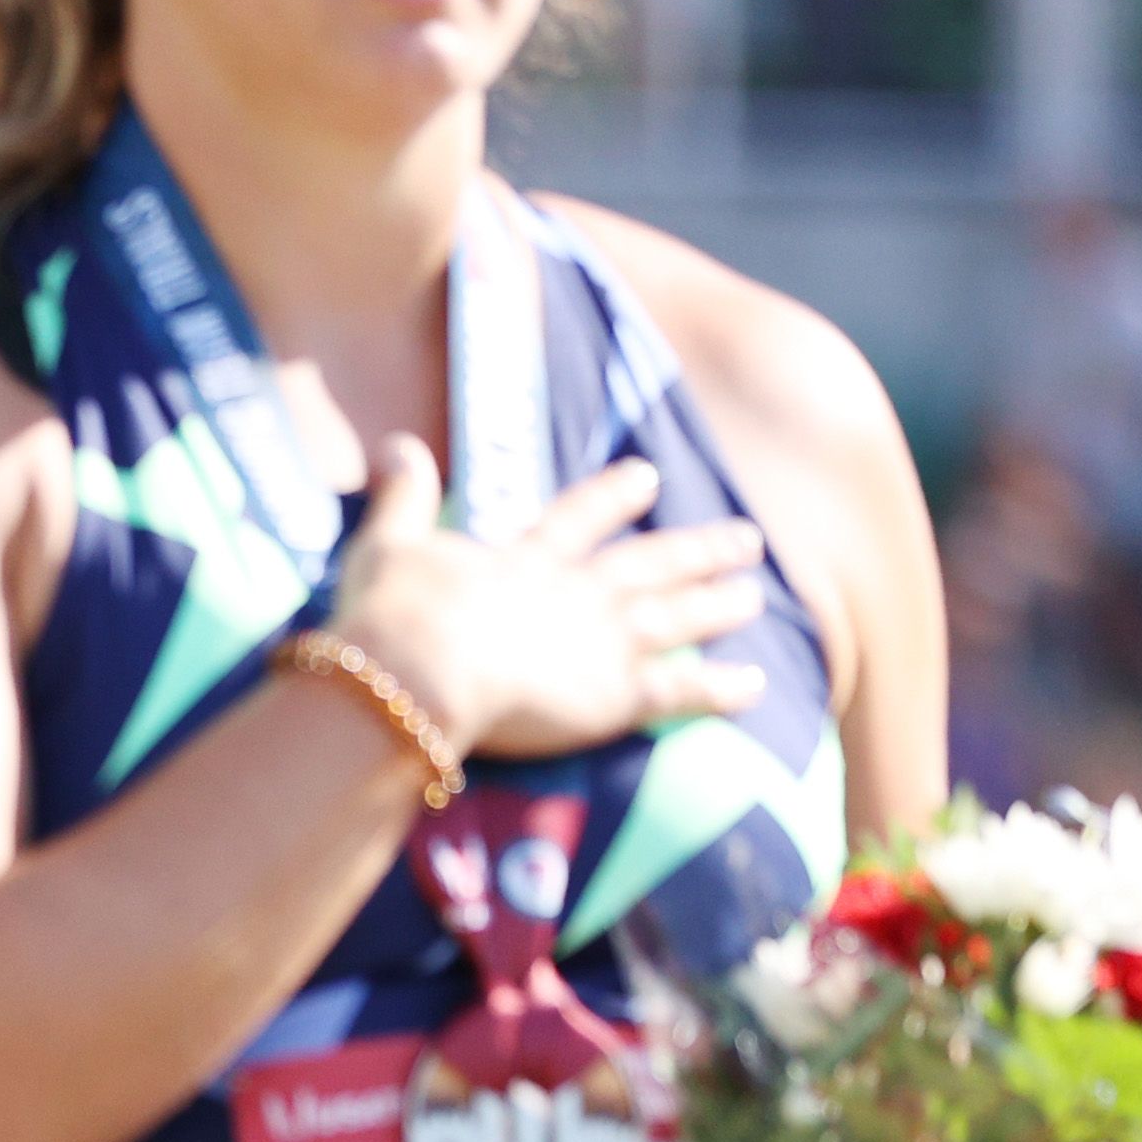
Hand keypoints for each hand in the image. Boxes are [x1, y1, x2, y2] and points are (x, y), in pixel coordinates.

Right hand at [331, 440, 775, 763]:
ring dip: (717, 606)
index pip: (581, 516)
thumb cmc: (394, 613)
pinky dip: (718, 689)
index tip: (647, 476)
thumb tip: (397, 445)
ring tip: (753, 596)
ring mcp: (603, 642)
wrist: (417, 673)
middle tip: (745, 539)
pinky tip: (754, 686)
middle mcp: (577, 593)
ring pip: (676, 618)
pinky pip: (679, 691)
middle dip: (698, 550)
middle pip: (651, 565)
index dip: (615, 496)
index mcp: (526, 559)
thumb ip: (402, 498)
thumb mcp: (387, 545)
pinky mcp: (614, 695)